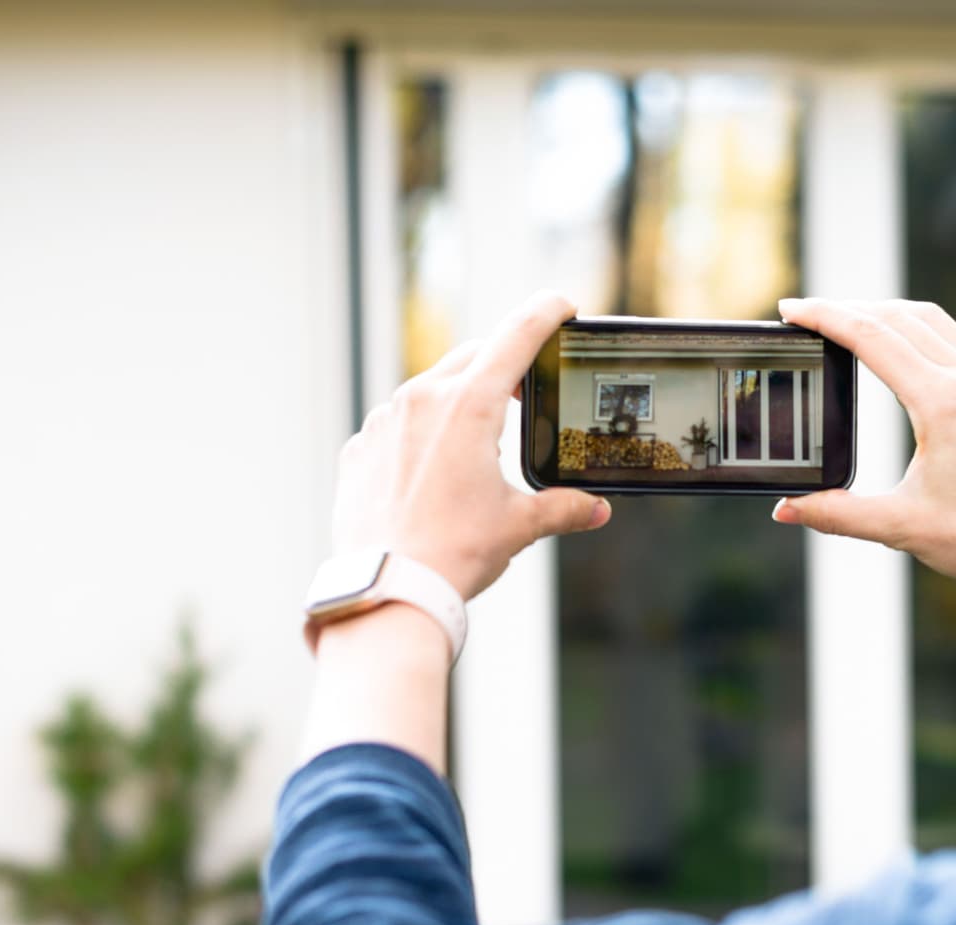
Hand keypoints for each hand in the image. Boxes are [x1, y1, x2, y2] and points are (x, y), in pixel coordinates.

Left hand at [329, 291, 611, 600]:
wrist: (387, 588)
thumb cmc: (454, 552)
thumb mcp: (519, 526)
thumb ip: (563, 508)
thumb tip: (595, 509)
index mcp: (469, 405)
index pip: (517, 336)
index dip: (546, 314)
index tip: (562, 305)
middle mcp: (421, 399)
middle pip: (474, 357)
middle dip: (504, 364)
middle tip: (527, 388)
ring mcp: (384, 421)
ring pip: (430, 390)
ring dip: (458, 401)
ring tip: (478, 442)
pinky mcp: (360, 448)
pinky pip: (395, 426)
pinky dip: (419, 436)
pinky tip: (432, 473)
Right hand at [772, 298, 955, 616]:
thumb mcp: (900, 527)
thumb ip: (837, 514)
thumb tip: (785, 509)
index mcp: (942, 403)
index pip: (871, 337)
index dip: (825, 317)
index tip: (790, 309)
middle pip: (895, 316)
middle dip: (844, 308)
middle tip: (803, 313)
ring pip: (928, 317)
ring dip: (882, 310)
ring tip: (843, 318)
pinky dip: (920, 323)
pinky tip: (904, 336)